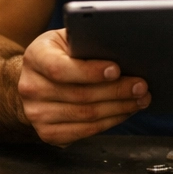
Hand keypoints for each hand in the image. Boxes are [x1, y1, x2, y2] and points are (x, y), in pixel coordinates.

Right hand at [18, 29, 149, 144]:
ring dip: (119, 108)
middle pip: (79, 95)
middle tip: (141, 86)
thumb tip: (122, 50)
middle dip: (116, 91)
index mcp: (35, 57)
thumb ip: (86, 41)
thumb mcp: (67, 40)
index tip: (116, 70)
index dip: (90, 71)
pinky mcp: (47, 133)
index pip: (60, 68)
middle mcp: (31, 87)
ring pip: (86, 115)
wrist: (37, 80)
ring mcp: (36, 114)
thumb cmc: (60, 55)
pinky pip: (85, 131)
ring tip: (140, 99)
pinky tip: (124, 112)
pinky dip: (109, 122)